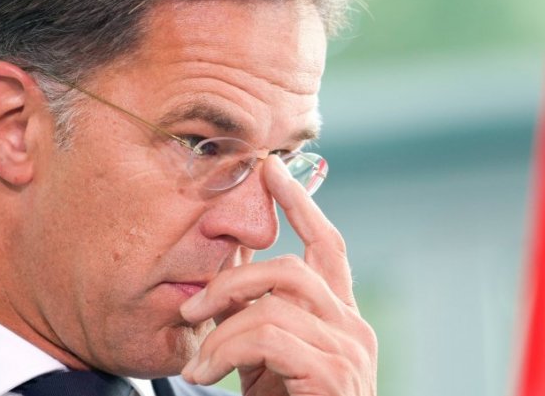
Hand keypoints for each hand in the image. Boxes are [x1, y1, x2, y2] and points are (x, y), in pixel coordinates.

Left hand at [179, 156, 377, 395]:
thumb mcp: (264, 363)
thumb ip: (255, 319)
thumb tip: (223, 279)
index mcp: (338, 318)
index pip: (327, 246)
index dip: (301, 203)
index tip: (272, 169)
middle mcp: (352, 327)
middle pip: (293, 267)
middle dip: (235, 277)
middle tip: (192, 307)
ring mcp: (349, 349)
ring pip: (277, 299)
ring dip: (223, 325)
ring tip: (195, 363)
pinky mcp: (334, 374)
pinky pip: (270, 336)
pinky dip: (227, 351)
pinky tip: (207, 376)